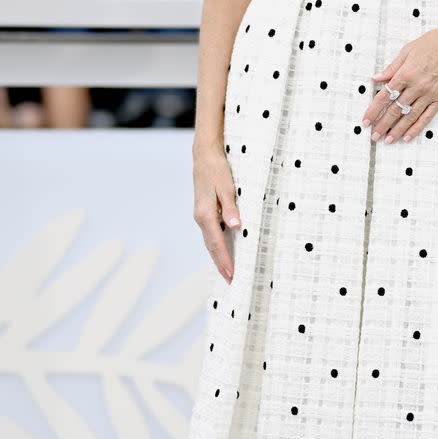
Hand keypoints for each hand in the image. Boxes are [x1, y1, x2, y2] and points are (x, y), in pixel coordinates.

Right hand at [193, 145, 241, 283]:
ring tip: (228, 273)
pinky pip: (210, 234)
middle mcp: (201, 218)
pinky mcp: (204, 212)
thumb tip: (236, 227)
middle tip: (231, 281)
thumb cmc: (217, 170)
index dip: (225, 260)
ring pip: (210, 242)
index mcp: (206, 215)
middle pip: (211, 247)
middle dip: (221, 265)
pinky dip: (217, 246)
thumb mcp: (227, 188)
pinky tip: (223, 252)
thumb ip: (232, 208)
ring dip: (218, 258)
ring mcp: (201, 216)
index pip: (217, 243)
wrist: (204, 156)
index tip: (232, 275)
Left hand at [360, 22, 437, 143]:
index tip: (365, 121)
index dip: (373, 111)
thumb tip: (376, 78)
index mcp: (405, 74)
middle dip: (382, 125)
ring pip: (410, 117)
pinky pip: (427, 117)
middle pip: (395, 110)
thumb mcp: (407, 50)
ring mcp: (429, 94)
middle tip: (374, 135)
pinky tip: (407, 137)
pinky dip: (416, 128)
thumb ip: (391, 68)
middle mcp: (417, 86)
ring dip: (397, 130)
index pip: (384, 96)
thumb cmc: (434, 43)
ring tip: (388, 140)